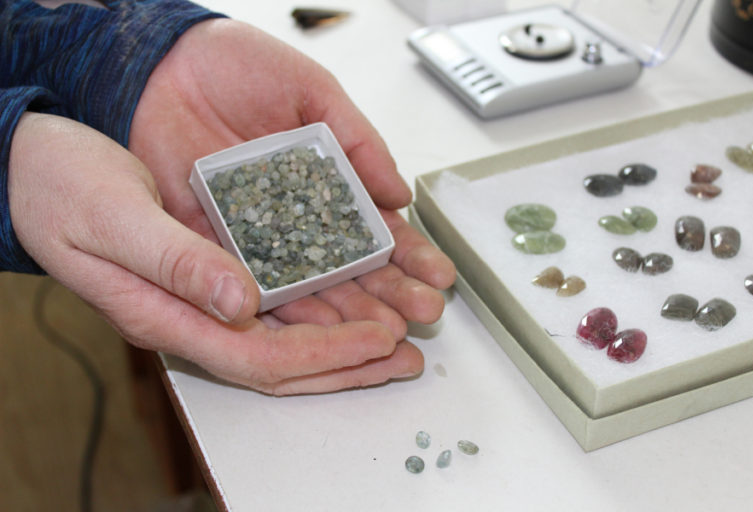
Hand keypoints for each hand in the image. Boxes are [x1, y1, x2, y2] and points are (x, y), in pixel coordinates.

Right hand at [9, 113, 431, 393]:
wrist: (30, 171)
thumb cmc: (59, 189)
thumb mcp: (113, 217)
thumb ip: (175, 262)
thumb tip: (239, 301)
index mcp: (167, 315)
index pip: (261, 360)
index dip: (326, 355)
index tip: (380, 340)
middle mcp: (192, 317)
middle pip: (285, 363)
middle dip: (350, 362)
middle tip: (408, 353)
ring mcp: (202, 300)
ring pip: (287, 338)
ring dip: (344, 338)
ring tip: (398, 331)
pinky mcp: (212, 275)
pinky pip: (277, 305)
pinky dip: (320, 306)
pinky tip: (352, 294)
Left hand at [126, 21, 455, 379]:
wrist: (161, 64)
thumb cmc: (236, 65)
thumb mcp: (311, 91)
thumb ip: (357, 140)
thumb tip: (401, 192)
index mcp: (326, 182)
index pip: (376, 228)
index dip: (409, 253)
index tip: (437, 275)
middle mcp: (296, 217)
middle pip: (351, 268)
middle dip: (391, 293)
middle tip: (422, 314)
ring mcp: (258, 237)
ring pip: (310, 287)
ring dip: (348, 314)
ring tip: (384, 334)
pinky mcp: (215, 247)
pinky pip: (253, 286)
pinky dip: (286, 310)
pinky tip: (319, 330)